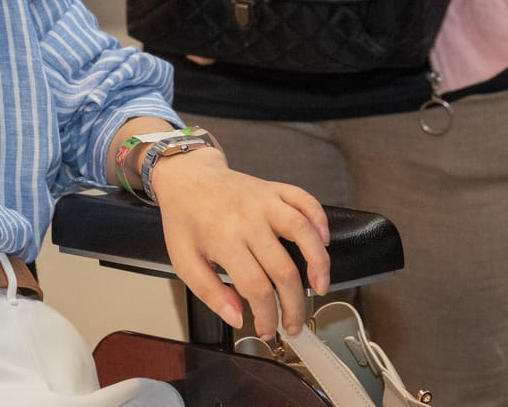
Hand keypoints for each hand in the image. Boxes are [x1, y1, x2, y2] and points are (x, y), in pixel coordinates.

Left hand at [152, 148, 329, 338]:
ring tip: (320, 288)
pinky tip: (324, 241)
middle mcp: (248, 219)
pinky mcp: (274, 189)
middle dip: (294, 305)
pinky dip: (320, 219)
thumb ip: (209, 292)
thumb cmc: (184, 220)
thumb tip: (237, 317)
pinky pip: (305, 200)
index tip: (268, 330)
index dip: (267, 316)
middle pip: (283, 269)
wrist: (187, 176)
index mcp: (224, 240)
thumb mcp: (183, 261)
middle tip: (294, 324)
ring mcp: (265, 201)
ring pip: (303, 231)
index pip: (256, 288)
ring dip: (318, 263)